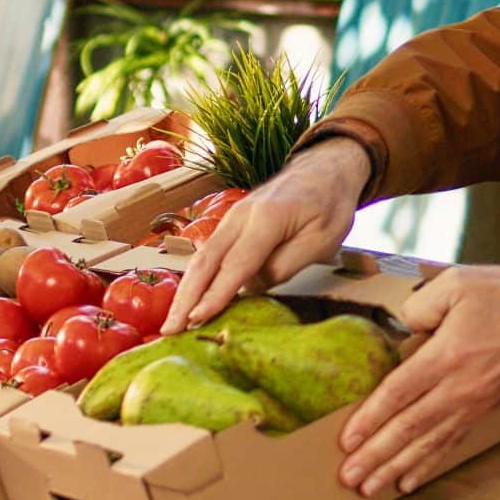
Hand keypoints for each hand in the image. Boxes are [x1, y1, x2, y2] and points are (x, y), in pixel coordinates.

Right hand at [164, 137, 369, 333]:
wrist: (324, 169)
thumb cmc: (329, 204)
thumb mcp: (323, 239)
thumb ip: (286, 265)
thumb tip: (251, 288)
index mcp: (268, 218)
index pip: (237, 263)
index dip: (216, 294)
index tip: (197, 319)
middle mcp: (241, 215)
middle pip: (206, 261)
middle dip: (186, 298)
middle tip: (170, 330)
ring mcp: (232, 218)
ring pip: (201, 258)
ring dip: (184, 291)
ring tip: (171, 323)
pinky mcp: (231, 225)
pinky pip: (209, 254)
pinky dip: (195, 280)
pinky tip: (188, 303)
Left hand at [337, 257, 499, 497]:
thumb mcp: (457, 283)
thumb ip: (420, 306)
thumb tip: (402, 330)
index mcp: (448, 355)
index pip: (400, 392)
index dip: (371, 418)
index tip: (346, 440)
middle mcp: (459, 388)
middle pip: (410, 428)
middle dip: (376, 455)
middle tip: (348, 478)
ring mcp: (473, 404)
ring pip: (428, 443)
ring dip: (396, 468)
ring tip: (369, 489)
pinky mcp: (483, 410)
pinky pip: (451, 443)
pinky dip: (428, 465)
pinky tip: (408, 481)